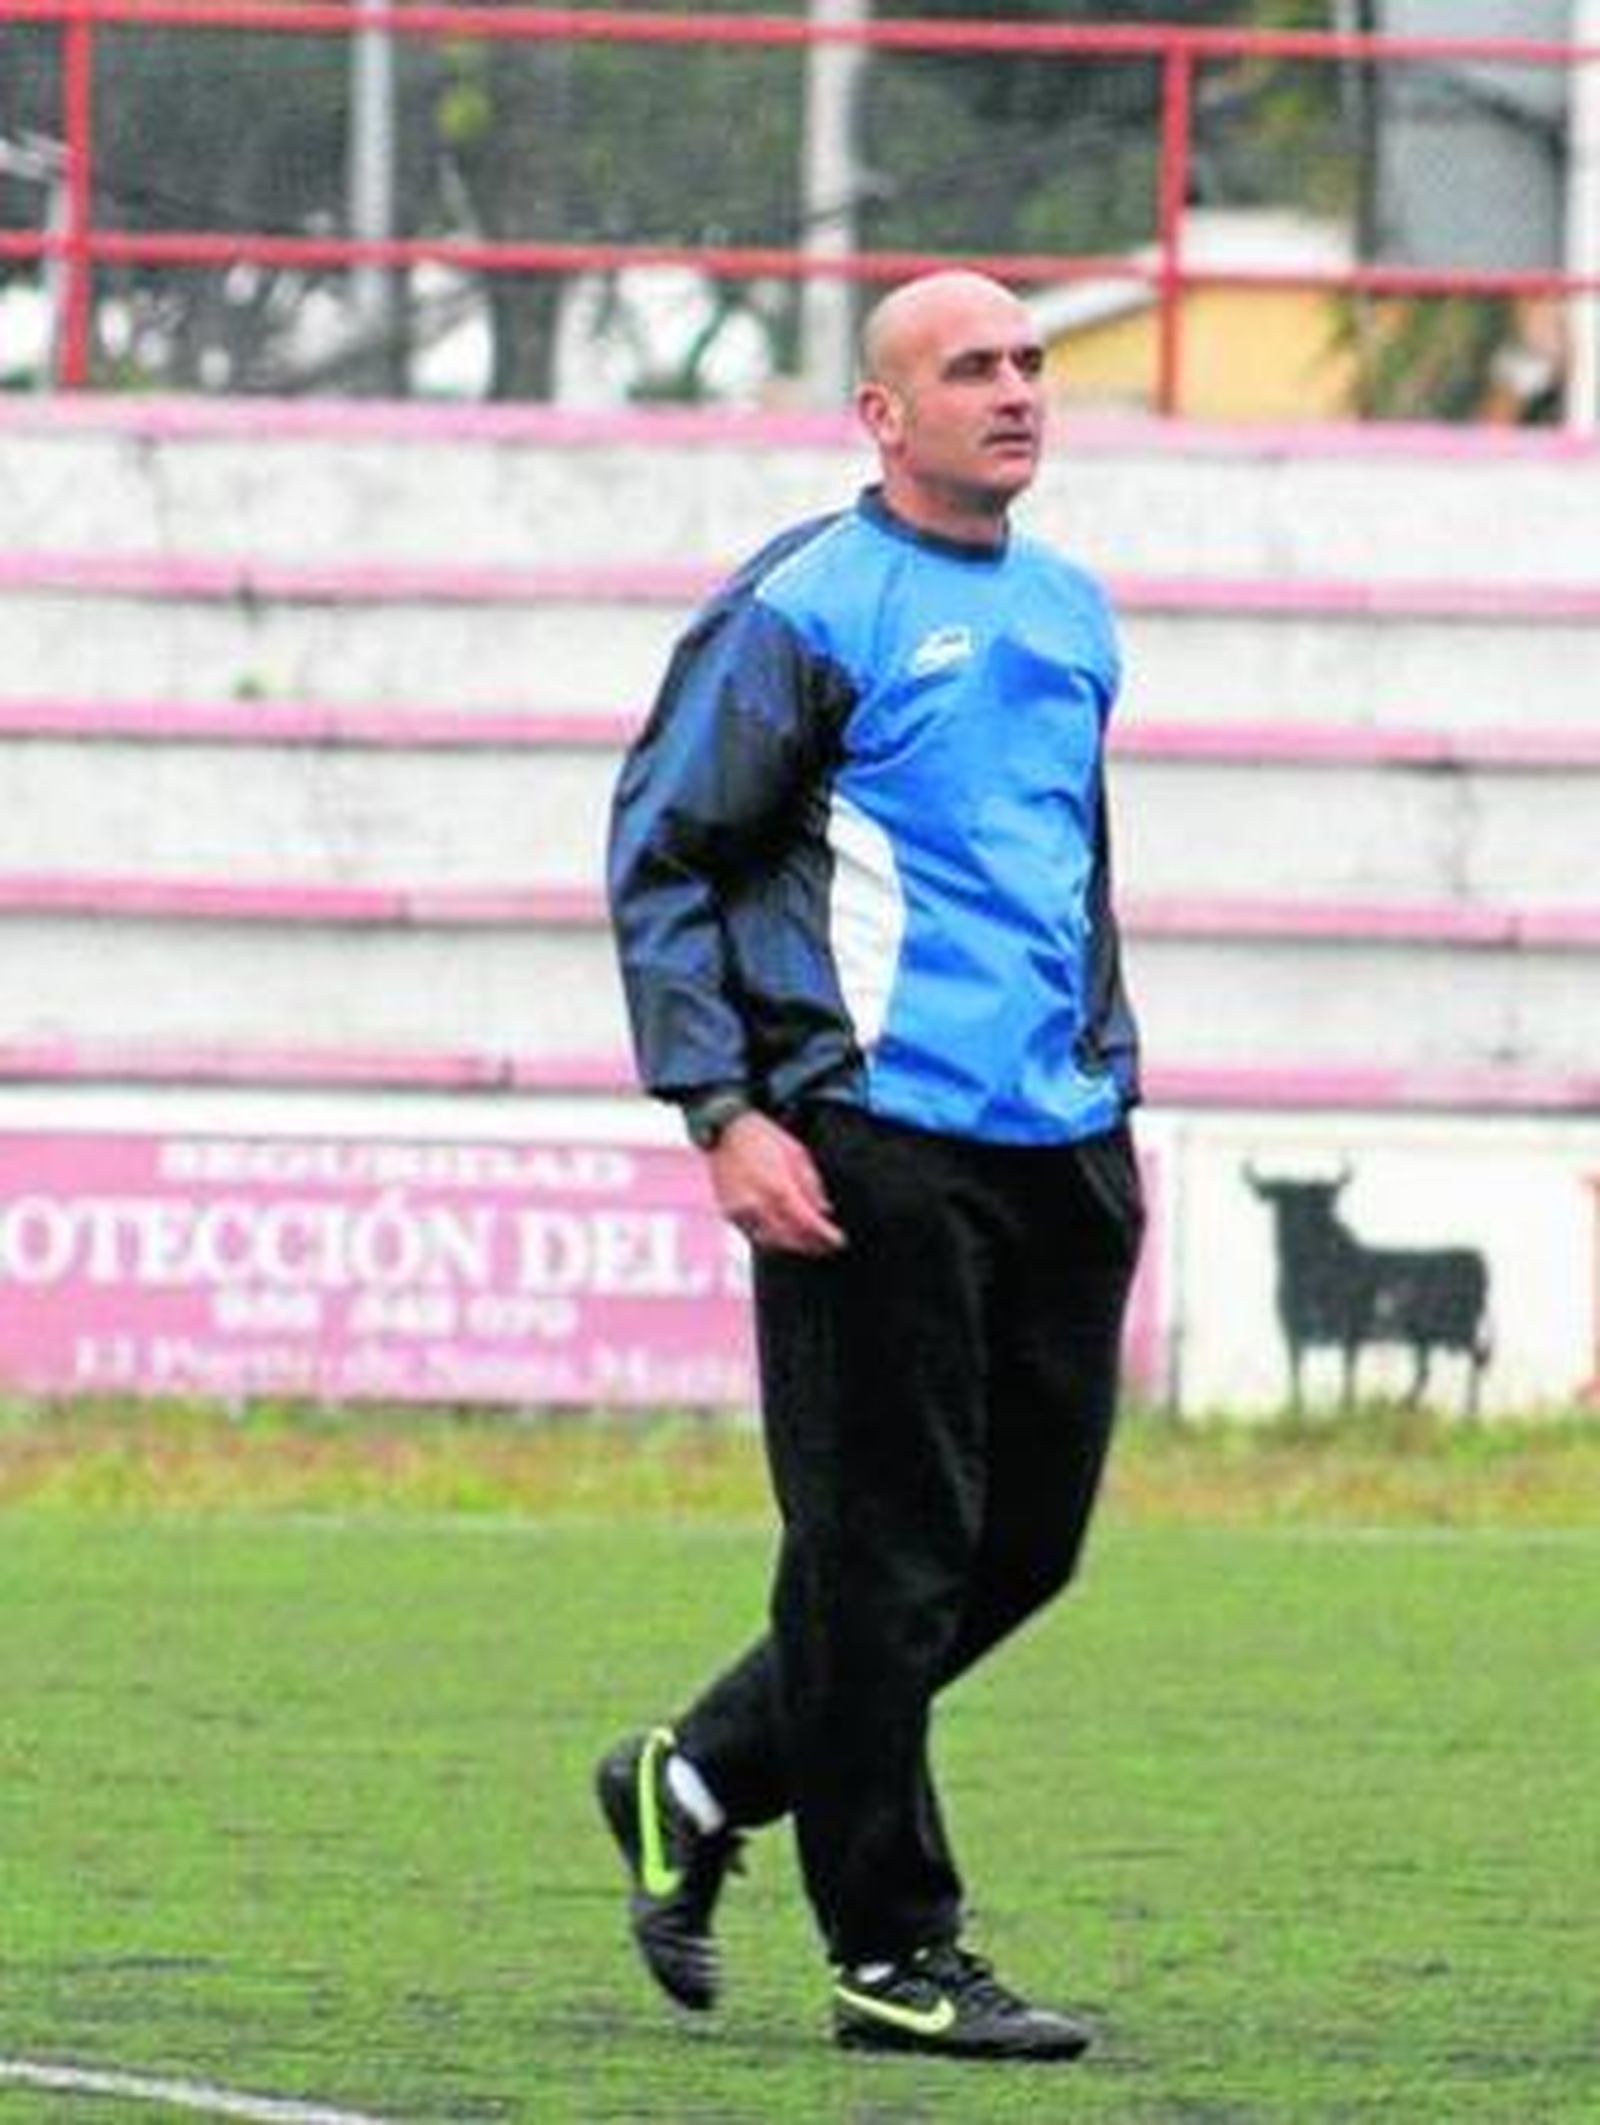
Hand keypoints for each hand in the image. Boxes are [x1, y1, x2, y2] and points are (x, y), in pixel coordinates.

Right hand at [707, 1111, 845, 1256]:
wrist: (725, 1130)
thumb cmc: (761, 1137)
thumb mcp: (797, 1153)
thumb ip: (811, 1184)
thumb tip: (823, 1209)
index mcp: (778, 1186)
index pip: (807, 1221)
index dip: (825, 1235)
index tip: (838, 1241)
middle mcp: (758, 1203)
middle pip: (790, 1237)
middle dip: (811, 1245)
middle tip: (827, 1246)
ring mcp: (741, 1211)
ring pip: (771, 1241)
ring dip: (792, 1245)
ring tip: (808, 1244)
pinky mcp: (730, 1213)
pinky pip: (754, 1235)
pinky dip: (771, 1240)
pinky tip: (784, 1237)